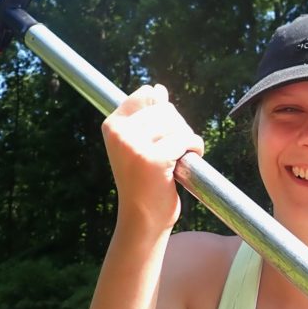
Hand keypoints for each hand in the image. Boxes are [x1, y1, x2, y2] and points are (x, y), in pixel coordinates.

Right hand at [101, 84, 203, 230]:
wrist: (142, 219)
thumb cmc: (143, 181)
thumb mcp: (137, 144)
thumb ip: (147, 116)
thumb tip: (158, 89)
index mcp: (112, 126)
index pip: (147, 95)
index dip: (164, 112)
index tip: (162, 135)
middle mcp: (120, 133)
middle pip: (166, 109)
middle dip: (178, 127)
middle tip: (172, 150)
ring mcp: (135, 146)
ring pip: (178, 124)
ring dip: (187, 138)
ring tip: (178, 157)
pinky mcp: (155, 160)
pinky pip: (187, 139)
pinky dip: (195, 148)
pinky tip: (188, 162)